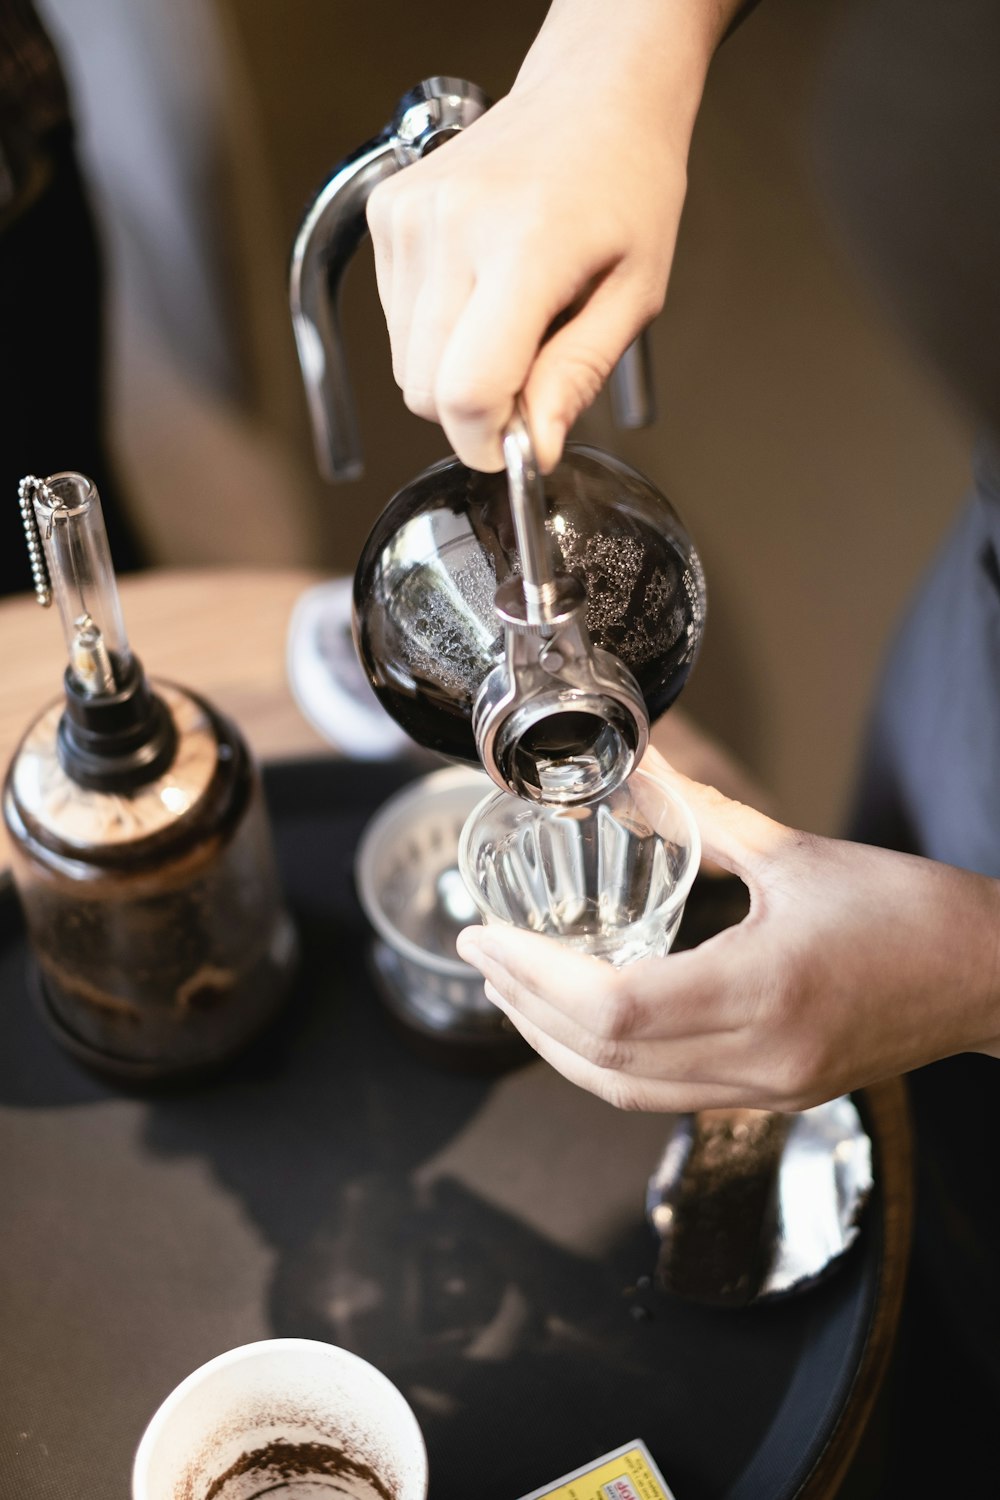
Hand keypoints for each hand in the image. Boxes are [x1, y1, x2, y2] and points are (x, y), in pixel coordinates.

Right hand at [366, 0, 725, 472]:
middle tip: (529, 374)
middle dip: (474, 410)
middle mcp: (453, 226)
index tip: (516, 444)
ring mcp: (409, 215)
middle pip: (424, 389)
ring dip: (454, 368)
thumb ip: (577, 376)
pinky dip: (435, 330)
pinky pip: (395, 322)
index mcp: (524, 244)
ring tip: (511, 316)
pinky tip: (480, 288)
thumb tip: (536, 448)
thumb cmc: (625, 184)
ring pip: (405, 364)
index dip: (487, 441)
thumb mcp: (634, 294)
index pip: (465, 390)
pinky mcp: (386, 212)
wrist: (593, 93)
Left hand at [456, 749, 999, 1111]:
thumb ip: (704, 812)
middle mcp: (756, 1061)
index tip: (484, 935)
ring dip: (556, 1044)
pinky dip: (606, 1060)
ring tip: (513, 989)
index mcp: (760, 995)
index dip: (531, 975)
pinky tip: (584, 1018)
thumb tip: (638, 765)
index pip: (608, 1009)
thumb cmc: (912, 914)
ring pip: (625, 1089)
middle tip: (481, 956)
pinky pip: (663, 1093)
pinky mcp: (773, 1096)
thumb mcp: (798, 854)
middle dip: (524, 1010)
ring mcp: (764, 1090)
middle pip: (601, 1059)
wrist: (991, 978)